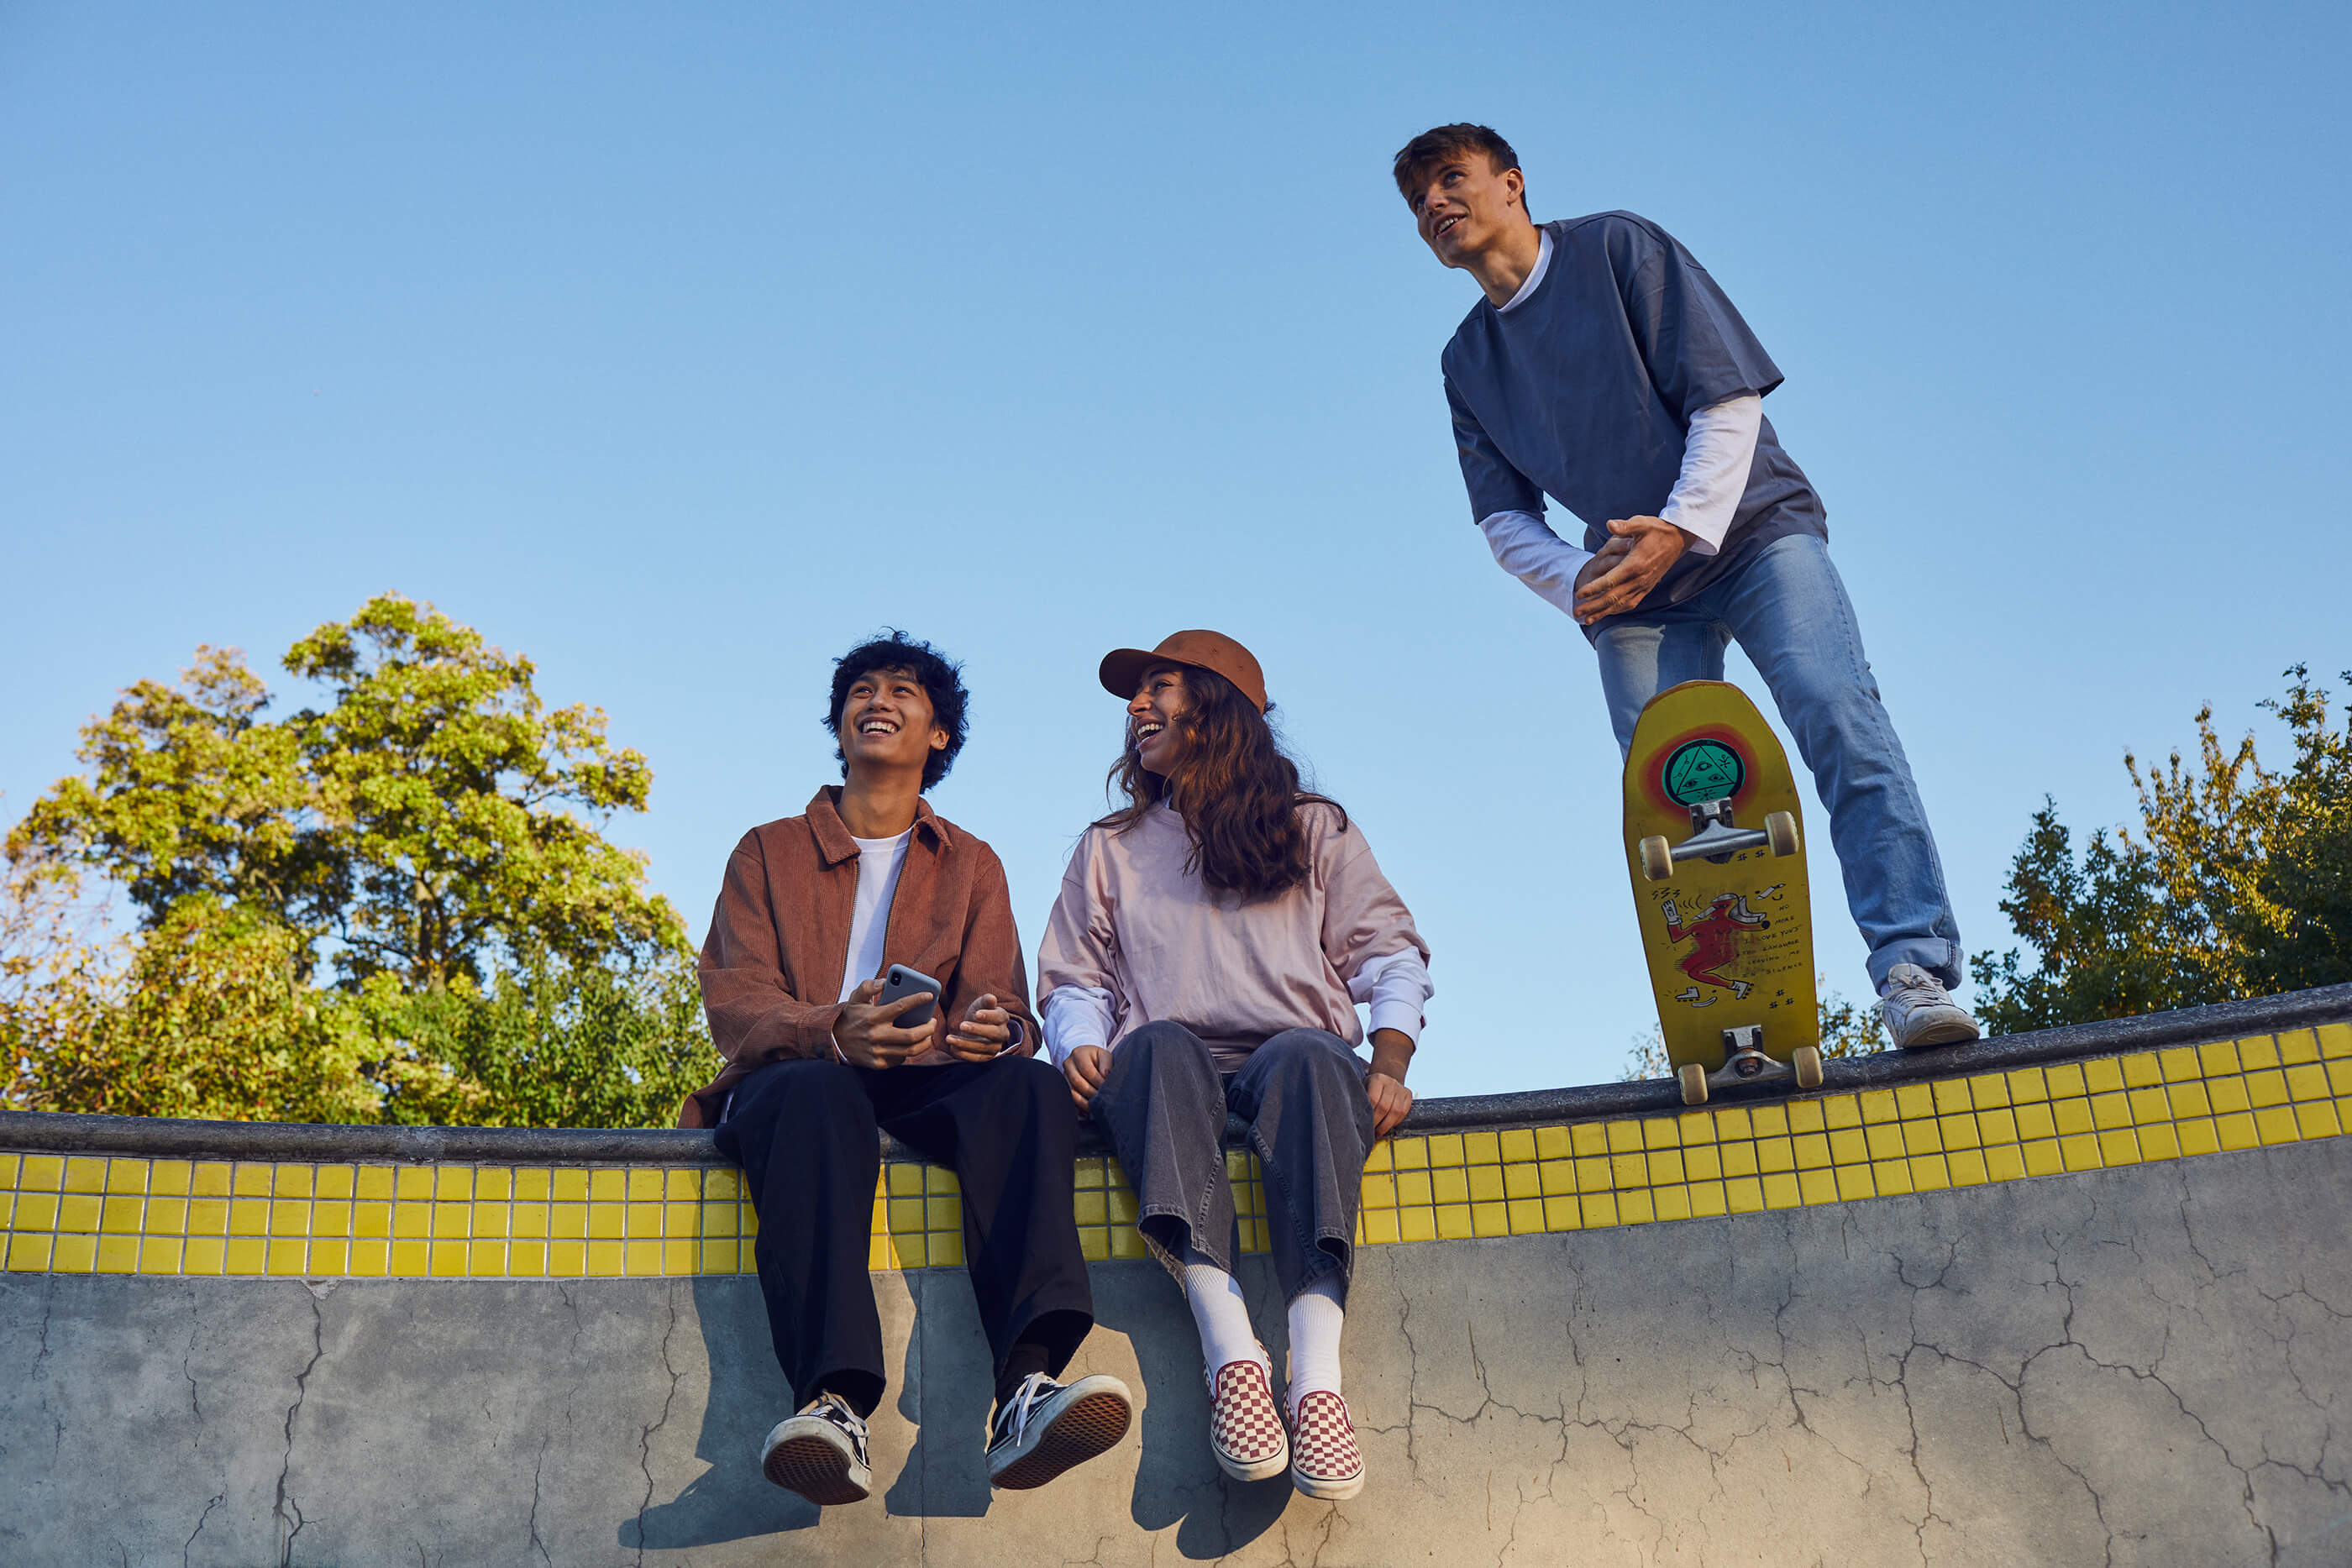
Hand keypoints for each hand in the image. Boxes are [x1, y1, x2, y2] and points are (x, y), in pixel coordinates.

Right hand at [830, 977, 934, 1068]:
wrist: (834, 1041)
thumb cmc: (851, 1016)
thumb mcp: (855, 998)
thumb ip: (868, 986)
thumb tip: (885, 981)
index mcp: (873, 1016)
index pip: (901, 1006)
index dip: (918, 1000)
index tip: (929, 995)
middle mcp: (876, 1035)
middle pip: (912, 1035)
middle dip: (928, 1028)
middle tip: (933, 1021)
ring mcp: (877, 1051)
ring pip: (910, 1050)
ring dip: (925, 1042)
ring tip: (929, 1034)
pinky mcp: (877, 1064)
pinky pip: (900, 1059)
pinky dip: (909, 1051)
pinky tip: (913, 1043)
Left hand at [944, 993, 1014, 1062]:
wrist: (973, 1028)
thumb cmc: (977, 1014)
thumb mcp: (980, 1005)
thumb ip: (985, 1001)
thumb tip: (991, 998)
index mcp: (1002, 1018)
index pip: (999, 1017)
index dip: (988, 1016)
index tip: (976, 1014)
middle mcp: (1003, 1034)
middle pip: (993, 1033)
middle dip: (977, 1030)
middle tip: (961, 1025)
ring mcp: (996, 1047)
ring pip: (983, 1047)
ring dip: (965, 1043)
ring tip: (949, 1038)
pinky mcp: (987, 1057)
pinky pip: (977, 1058)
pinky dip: (964, 1054)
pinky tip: (953, 1048)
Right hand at [1062, 1045, 1110, 1112]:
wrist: (1087, 1060)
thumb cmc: (1098, 1059)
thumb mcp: (1104, 1056)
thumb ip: (1106, 1064)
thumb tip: (1105, 1075)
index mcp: (1078, 1054)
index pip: (1086, 1070)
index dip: (1097, 1081)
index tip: (1106, 1088)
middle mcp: (1068, 1064)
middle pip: (1077, 1082)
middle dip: (1091, 1092)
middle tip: (1102, 1099)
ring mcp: (1064, 1076)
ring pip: (1072, 1092)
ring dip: (1085, 1102)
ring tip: (1096, 1106)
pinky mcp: (1064, 1087)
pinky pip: (1070, 1099)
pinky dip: (1079, 1106)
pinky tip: (1089, 1109)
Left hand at [1365, 1026, 1414, 1136]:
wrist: (1388, 1074)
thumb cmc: (1370, 1086)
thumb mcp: (1363, 1086)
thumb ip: (1359, 1098)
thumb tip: (1348, 1117)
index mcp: (1377, 1078)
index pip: (1373, 1099)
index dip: (1368, 1114)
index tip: (1362, 1124)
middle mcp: (1391, 1082)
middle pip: (1384, 1107)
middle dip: (1376, 1123)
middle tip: (1369, 1133)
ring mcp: (1401, 1088)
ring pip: (1396, 1111)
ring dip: (1386, 1126)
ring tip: (1377, 1133)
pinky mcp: (1409, 1095)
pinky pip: (1403, 1112)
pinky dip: (1395, 1122)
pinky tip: (1387, 1127)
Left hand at [1572, 515, 1691, 624]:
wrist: (1679, 539)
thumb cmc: (1657, 530)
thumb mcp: (1642, 523)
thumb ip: (1625, 526)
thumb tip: (1609, 524)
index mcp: (1635, 564)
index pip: (1611, 580)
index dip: (1594, 588)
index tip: (1579, 594)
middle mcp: (1640, 579)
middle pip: (1613, 597)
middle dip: (1593, 606)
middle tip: (1576, 612)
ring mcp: (1644, 585)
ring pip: (1621, 604)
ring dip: (1603, 612)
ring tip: (1587, 620)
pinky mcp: (1647, 588)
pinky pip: (1631, 603)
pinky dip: (1617, 610)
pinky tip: (1605, 614)